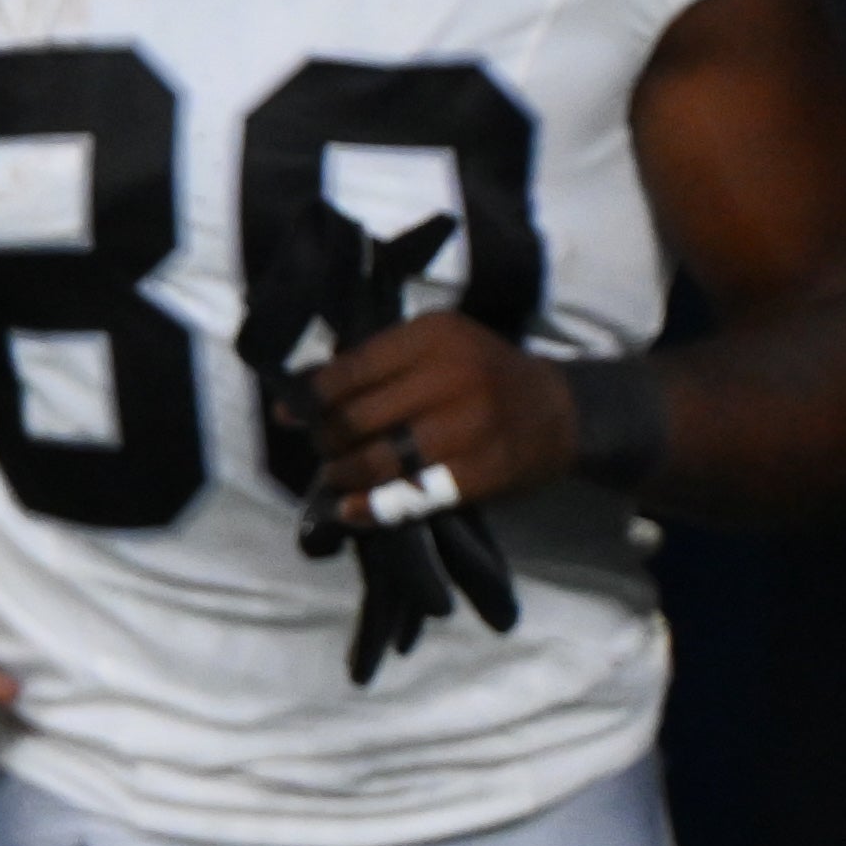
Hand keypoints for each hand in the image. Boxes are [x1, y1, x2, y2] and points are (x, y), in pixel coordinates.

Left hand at [298, 311, 575, 526]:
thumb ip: (373, 364)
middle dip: (326, 440)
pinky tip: (351, 510)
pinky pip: (411, 497)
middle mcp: (452, 376)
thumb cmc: (479, 374)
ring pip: (378, 460)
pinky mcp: (482, 472)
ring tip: (336, 477)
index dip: (309, 398)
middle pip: (356, 418)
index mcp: (434, 335)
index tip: (287, 416)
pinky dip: (371, 509)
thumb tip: (297, 395)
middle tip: (322, 449)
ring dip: (343, 475)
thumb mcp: (433, 349)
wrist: (557, 410)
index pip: (349, 370)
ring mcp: (469, 426)